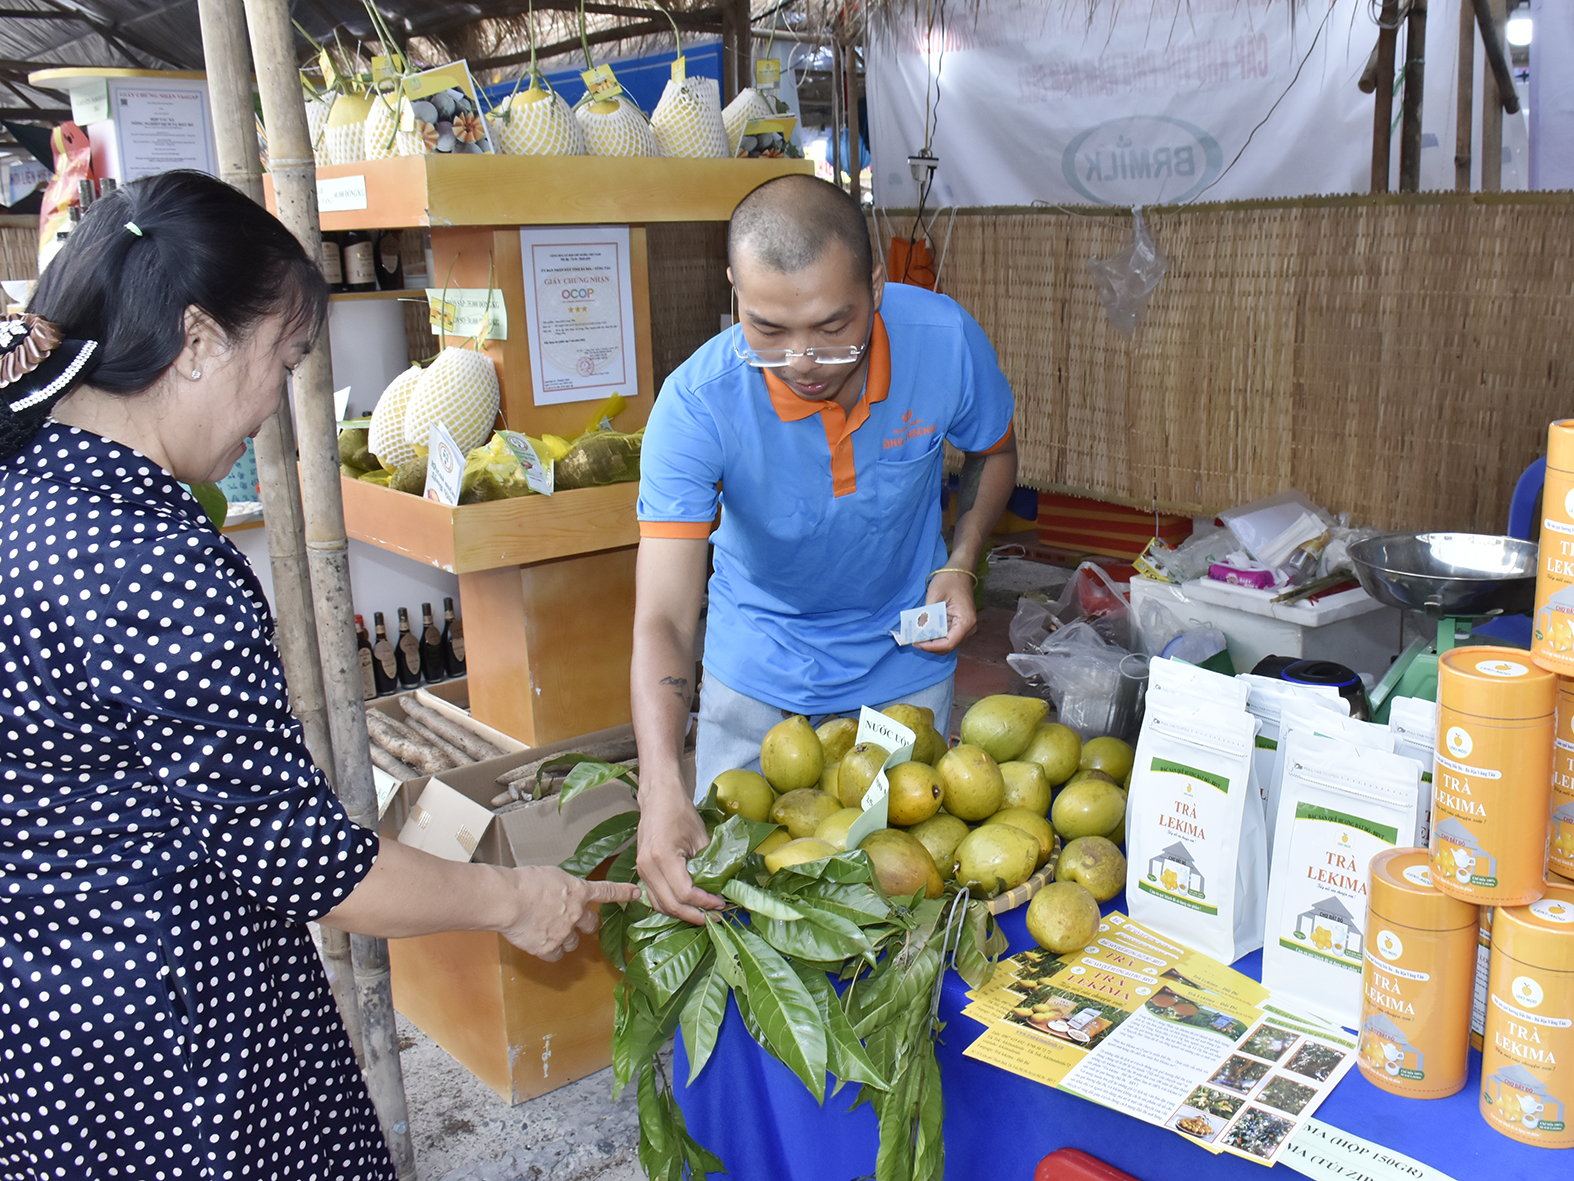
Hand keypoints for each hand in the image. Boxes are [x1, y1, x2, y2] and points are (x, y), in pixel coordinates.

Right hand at [496, 866, 642, 960]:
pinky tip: (538, 941)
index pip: (607, 892)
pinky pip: (555, 955)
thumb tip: (559, 892)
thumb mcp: (550, 875)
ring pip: (573, 942)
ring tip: (545, 928)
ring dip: (564, 937)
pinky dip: (549, 950)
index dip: (623, 893)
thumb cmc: (523, 882)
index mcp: (578, 890)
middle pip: (591, 924)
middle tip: (573, 921)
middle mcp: (576, 913)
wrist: (508, 900)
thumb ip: (561, 886)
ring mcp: (564, 932)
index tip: (636, 894)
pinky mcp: (548, 948)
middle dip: (585, 924)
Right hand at [636, 780, 725, 924]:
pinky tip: (688, 905)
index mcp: (662, 857)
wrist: (658, 798)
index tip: (721, 904)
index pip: (685, 893)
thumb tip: (721, 888)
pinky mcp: (642, 871)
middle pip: (670, 905)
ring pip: (660, 905)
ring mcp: (641, 870)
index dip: (704, 903)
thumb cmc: (680, 813)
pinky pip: (654, 897)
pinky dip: (671, 905)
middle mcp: (647, 867)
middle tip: (714, 916)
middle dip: (694, 915)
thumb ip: (709, 865)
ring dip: (682, 914)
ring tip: (703, 914)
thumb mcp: (701, 838)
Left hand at [916, 569, 977, 653]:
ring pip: (947, 643)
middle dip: (930, 646)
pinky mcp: (960, 625)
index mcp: (965, 621)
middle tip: (913, 640)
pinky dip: (935, 636)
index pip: (949, 643)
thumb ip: (927, 615)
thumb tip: (916, 631)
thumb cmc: (949, 580)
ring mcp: (965, 627)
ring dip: (932, 642)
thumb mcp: (935, 596)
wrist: (960, 571)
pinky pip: (947, 635)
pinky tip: (924, 632)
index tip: (917, 643)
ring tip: (917, 636)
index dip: (932, 647)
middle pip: (948, 646)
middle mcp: (968, 628)